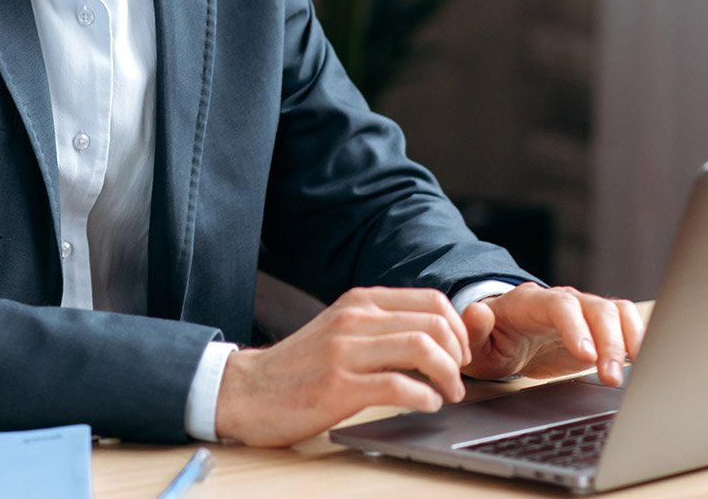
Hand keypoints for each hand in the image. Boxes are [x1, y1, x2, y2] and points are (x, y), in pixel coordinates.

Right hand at [214, 286, 470, 446]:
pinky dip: (424, 397)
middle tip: (459, 379)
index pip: (431, 301)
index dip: (458, 329)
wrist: (247, 391)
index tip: (459, 355)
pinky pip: (398, 385)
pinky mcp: (338, 386)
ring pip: (421, 348)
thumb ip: (383, 327)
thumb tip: (437, 336)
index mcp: (360, 302)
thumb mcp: (342, 331)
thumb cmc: (300, 367)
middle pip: (433, 324)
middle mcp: (354, 319)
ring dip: (448, 376)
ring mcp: (345, 351)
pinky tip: (426, 405)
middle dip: (458, 355)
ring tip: (448, 394)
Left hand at [461, 283, 644, 384]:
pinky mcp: (598, 327)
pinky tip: (641, 361)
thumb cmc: (490, 341)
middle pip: (595, 308)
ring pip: (616, 312)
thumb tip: (478, 313)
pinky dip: (637, 338)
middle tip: (610, 377)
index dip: (576, 327)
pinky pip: (625, 322)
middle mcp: (562, 300)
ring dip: (628, 341)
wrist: (505, 338)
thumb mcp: (474, 342)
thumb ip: (473, 328)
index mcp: (530, 302)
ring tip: (628, 372)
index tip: (586, 356)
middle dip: (609, 342)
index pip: (559, 305)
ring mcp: (583, 311)